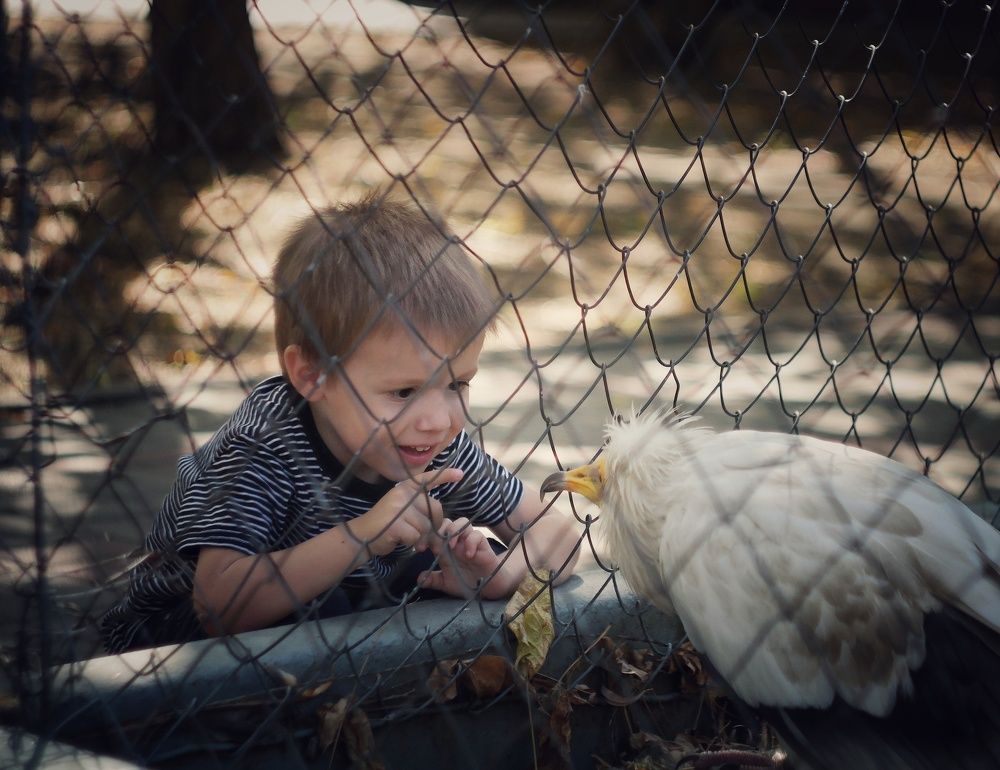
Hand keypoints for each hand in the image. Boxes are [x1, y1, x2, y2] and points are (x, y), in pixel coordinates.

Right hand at [348, 468, 463, 557]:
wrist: (361, 536)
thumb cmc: (386, 525)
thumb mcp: (402, 510)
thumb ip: (419, 511)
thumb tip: (441, 526)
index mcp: (405, 488)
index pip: (427, 479)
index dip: (444, 476)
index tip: (461, 474)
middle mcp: (402, 494)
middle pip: (434, 509)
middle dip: (434, 525)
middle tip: (423, 535)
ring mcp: (399, 508)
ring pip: (426, 526)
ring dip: (421, 538)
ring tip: (410, 539)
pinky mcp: (396, 524)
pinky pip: (416, 536)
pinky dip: (412, 543)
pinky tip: (400, 540)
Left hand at [417, 517, 509, 599]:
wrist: (487, 587)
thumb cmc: (467, 581)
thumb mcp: (447, 583)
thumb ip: (434, 580)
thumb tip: (420, 579)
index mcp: (444, 548)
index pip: (433, 532)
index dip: (425, 536)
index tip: (419, 548)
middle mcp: (456, 541)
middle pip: (446, 522)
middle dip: (438, 530)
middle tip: (434, 547)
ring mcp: (469, 541)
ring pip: (462, 522)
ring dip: (454, 531)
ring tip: (451, 547)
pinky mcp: (483, 544)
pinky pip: (477, 535)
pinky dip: (471, 541)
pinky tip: (468, 555)